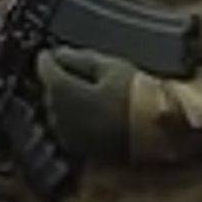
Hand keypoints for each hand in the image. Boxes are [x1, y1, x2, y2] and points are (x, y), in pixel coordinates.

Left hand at [36, 47, 136, 163]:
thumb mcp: (111, 67)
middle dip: (59, 78)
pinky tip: (93, 112)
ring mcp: (66, 134)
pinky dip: (74, 117)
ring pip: (56, 109)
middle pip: (49, 89)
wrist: (157, 134)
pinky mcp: (77, 148)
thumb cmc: (136, 97)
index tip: (53, 52)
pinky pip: (67, 126)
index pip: (44, 68)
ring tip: (90, 92)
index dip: (48, 58)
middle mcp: (58, 115)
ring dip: (65, 99)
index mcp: (63, 91)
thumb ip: (79, 58)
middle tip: (78, 71)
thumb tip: (58, 54)